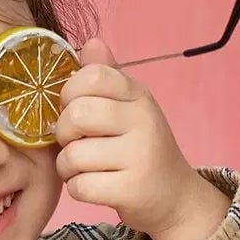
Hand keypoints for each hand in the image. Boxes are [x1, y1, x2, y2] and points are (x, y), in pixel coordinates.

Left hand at [55, 38, 228, 239]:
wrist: (175, 197)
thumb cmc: (142, 149)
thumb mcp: (130, 108)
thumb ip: (108, 78)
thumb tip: (90, 43)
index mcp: (139, 96)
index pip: (93, 76)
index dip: (70, 93)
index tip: (73, 109)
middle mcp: (143, 121)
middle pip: (78, 114)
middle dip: (64, 133)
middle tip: (74, 142)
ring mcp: (140, 156)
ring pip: (73, 154)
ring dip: (67, 166)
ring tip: (82, 168)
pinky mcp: (132, 190)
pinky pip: (81, 185)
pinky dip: (77, 188)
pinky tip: (91, 186)